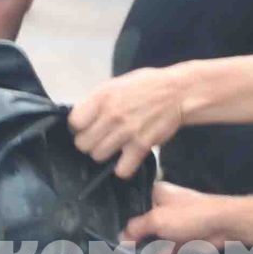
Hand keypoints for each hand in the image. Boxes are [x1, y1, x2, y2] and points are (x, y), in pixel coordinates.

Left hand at [68, 69, 184, 177]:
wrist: (178, 93)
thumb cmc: (147, 86)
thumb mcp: (116, 84)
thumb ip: (98, 101)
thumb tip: (82, 119)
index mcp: (102, 96)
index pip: (74, 122)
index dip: (78, 127)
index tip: (86, 127)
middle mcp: (111, 114)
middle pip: (83, 143)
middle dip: (89, 143)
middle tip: (100, 139)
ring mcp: (126, 131)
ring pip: (98, 156)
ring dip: (104, 154)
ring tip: (114, 148)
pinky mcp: (141, 146)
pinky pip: (121, 169)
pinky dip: (123, 168)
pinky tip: (126, 159)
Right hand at [122, 182, 252, 249]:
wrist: (225, 225)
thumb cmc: (190, 215)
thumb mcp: (157, 220)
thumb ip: (135, 229)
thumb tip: (119, 239)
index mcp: (155, 193)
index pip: (131, 207)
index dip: (120, 222)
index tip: (109, 238)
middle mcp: (161, 207)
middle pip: (140, 227)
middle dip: (131, 243)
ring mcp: (172, 225)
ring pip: (152, 242)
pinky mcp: (181, 240)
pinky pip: (164, 252)